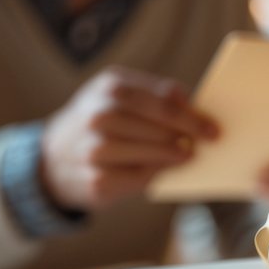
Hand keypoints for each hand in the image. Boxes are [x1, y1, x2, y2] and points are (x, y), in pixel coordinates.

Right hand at [40, 66, 216, 209]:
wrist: (56, 158)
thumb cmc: (104, 123)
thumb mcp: (121, 96)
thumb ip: (156, 96)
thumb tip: (193, 106)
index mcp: (108, 87)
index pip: (157, 99)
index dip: (189, 115)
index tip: (212, 128)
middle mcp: (96, 116)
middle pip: (151, 123)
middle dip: (183, 133)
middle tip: (204, 142)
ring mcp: (92, 150)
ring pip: (142, 150)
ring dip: (169, 153)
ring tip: (187, 154)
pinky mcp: (95, 181)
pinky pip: (133, 178)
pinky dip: (153, 174)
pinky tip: (164, 170)